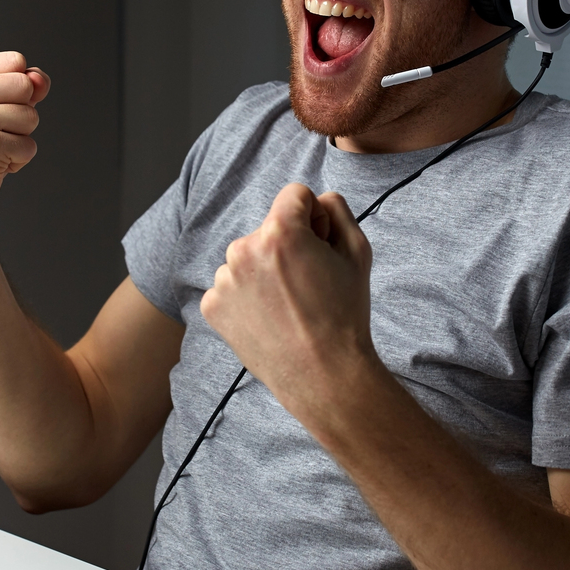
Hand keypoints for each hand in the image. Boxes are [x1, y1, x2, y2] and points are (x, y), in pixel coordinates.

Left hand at [200, 183, 379, 429]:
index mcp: (280, 231)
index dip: (314, 217)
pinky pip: (230, 286)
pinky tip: (269, 318)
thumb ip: (338, 211)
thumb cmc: (344, 314)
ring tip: (288, 305)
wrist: (323, 374)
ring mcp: (224, 279)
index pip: (294, 195)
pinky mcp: (212, 305)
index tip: (321, 244)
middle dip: (287, 246)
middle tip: (308, 283)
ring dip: (264, 271)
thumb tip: (317, 201)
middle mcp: (244, 249)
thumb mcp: (358, 252)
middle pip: (269, 229)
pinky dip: (247, 297)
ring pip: (247, 258)